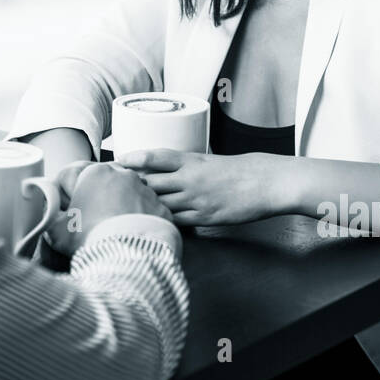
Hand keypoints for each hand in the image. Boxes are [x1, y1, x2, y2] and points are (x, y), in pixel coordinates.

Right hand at [45, 161, 171, 255]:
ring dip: (126, 208)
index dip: (79, 196)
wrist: (125, 257)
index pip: (85, 178)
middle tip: (99, 222)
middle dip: (105, 200)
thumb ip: (50, 218)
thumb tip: (47, 216)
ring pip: (134, 196)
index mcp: (96, 172)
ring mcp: (147, 191)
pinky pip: (152, 213)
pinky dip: (144, 222)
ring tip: (119, 231)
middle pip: (111, 185)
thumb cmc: (88, 239)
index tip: (78, 213)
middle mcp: (124, 175)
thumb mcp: (57, 230)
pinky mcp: (163, 208)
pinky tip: (137, 237)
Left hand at [118, 149, 278, 225]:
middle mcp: (189, 179)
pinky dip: (163, 221)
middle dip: (131, 185)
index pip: (155, 157)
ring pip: (159, 203)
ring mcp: (195, 200)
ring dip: (144, 205)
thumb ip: (186, 167)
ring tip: (126, 208)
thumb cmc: (240, 170)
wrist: (265, 183)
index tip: (119, 161)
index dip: (134, 159)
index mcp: (191, 161)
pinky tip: (152, 222)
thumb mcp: (209, 161)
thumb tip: (165, 172)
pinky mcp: (203, 217)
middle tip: (114, 187)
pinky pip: (176, 221)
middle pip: (150, 182)